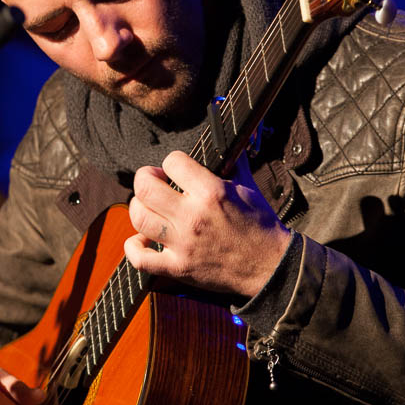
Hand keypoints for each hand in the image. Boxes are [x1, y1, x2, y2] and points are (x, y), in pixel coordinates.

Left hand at [124, 150, 289, 300]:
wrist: (270, 265)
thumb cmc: (260, 224)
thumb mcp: (248, 185)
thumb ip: (233, 159)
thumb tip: (230, 136)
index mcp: (212, 192)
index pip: (172, 162)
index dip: (172, 162)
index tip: (176, 169)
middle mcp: (193, 217)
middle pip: (145, 188)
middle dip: (145, 177)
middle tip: (154, 180)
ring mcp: (183, 244)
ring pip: (139, 218)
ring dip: (138, 207)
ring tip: (148, 206)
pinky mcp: (179, 268)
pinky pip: (141, 259)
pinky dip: (133, 247)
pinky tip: (142, 239)